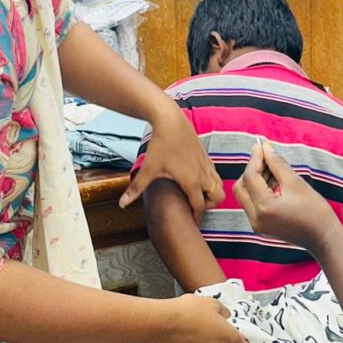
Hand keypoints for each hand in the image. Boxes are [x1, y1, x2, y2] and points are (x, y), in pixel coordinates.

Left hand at [120, 101, 222, 217]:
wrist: (171, 120)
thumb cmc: (160, 144)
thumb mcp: (148, 169)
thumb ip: (136, 189)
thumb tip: (122, 204)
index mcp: (191, 181)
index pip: (200, 206)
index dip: (195, 216)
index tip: (189, 221)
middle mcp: (203, 174)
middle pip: (218, 198)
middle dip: (210, 205)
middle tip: (195, 206)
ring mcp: (206, 164)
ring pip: (219, 184)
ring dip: (212, 192)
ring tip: (197, 193)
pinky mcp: (206, 155)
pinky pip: (215, 173)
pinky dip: (211, 180)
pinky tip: (196, 178)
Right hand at [155, 295, 251, 342]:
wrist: (164, 323)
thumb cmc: (190, 311)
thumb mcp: (212, 302)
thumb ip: (224, 312)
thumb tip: (225, 317)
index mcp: (230, 339)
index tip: (239, 338)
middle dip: (223, 340)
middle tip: (213, 325)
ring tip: (197, 328)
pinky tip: (187, 334)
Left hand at [233, 142, 338, 254]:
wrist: (324, 238)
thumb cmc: (315, 211)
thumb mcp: (296, 183)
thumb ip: (277, 164)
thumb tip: (265, 147)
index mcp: (264, 208)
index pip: (249, 177)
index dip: (255, 159)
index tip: (261, 146)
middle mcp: (255, 218)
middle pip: (241, 187)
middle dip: (252, 170)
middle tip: (267, 159)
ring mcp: (256, 224)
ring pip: (245, 195)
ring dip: (255, 180)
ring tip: (274, 171)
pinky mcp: (261, 226)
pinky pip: (252, 204)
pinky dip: (259, 191)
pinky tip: (274, 183)